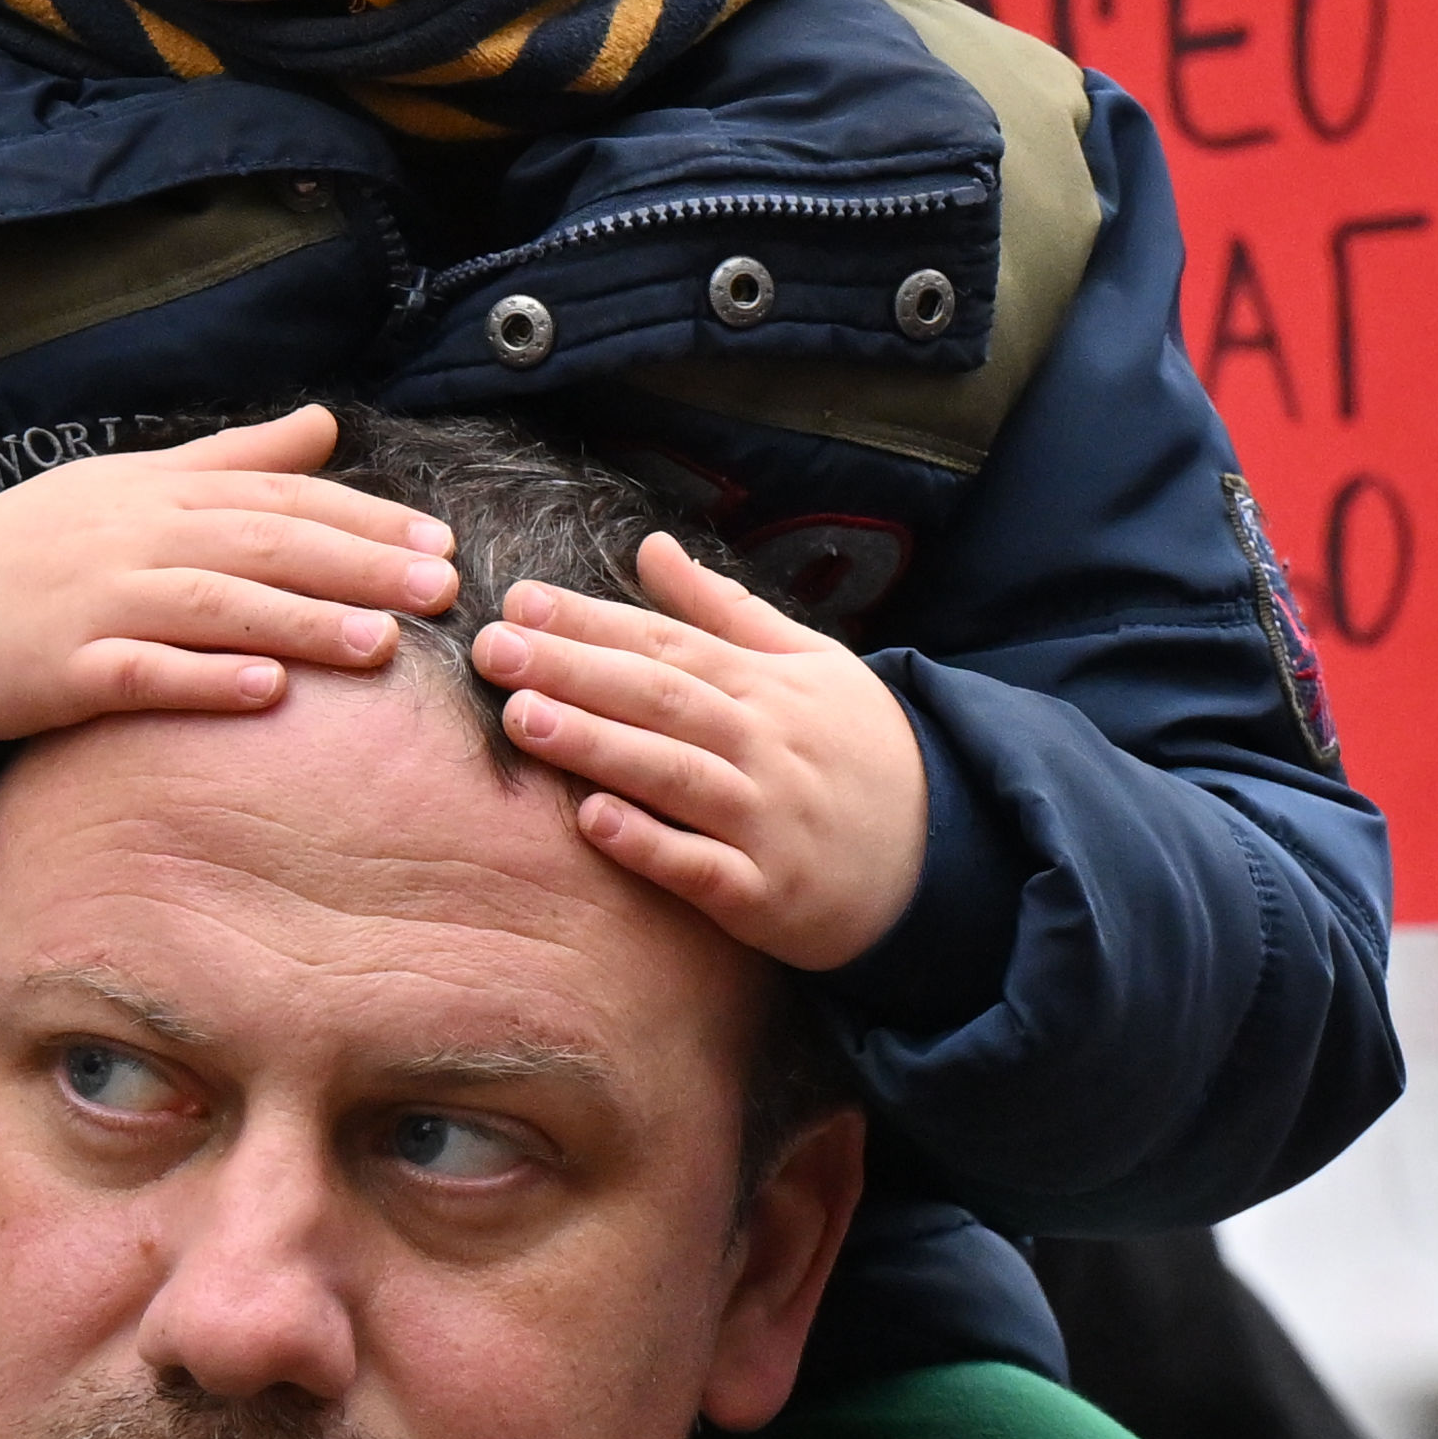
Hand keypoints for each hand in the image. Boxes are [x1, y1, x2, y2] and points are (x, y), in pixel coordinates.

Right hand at [0, 404, 458, 741]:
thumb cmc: (37, 549)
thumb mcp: (129, 485)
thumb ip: (232, 459)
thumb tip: (326, 424)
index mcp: (154, 490)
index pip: (272, 495)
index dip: (359, 517)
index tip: (435, 542)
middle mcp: (131, 538)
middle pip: (257, 543)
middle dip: (354, 566)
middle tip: (437, 591)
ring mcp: (95, 603)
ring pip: (211, 606)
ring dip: (298, 624)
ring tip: (378, 646)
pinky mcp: (63, 670)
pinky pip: (141, 675)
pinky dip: (204, 681)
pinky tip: (266, 695)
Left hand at [473, 533, 929, 969]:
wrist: (944, 854)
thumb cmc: (857, 751)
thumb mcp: (808, 662)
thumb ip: (723, 608)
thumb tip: (650, 545)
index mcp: (764, 685)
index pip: (666, 643)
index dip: (592, 621)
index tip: (519, 600)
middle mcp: (764, 744)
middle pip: (661, 698)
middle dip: (574, 670)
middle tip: (493, 649)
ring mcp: (765, 820)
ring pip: (674, 775)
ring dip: (597, 745)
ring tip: (522, 718)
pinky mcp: (766, 893)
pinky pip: (702, 869)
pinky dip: (649, 844)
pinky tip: (591, 821)